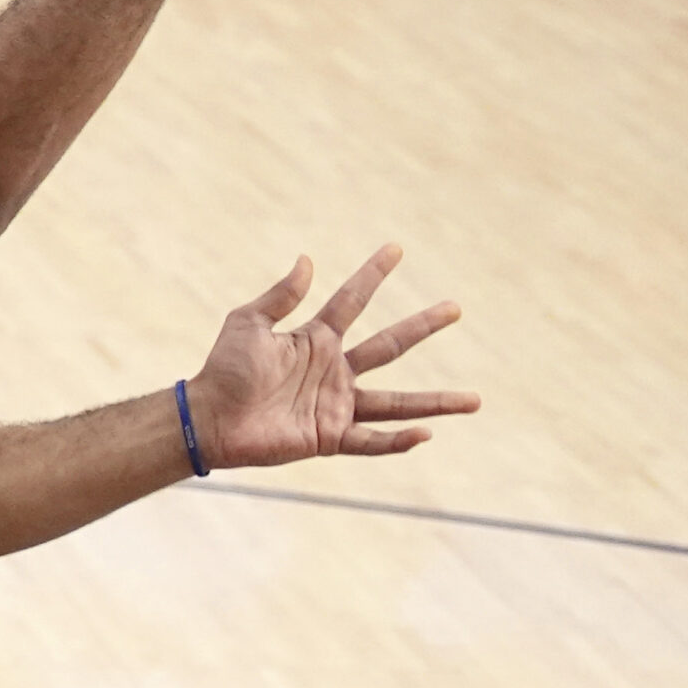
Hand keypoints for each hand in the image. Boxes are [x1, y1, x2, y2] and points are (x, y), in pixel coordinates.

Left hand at [185, 246, 477, 468]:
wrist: (210, 417)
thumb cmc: (224, 369)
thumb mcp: (248, 323)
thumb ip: (281, 296)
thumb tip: (308, 260)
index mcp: (315, 339)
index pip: (352, 301)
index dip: (373, 274)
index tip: (397, 247)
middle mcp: (334, 370)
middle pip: (389, 345)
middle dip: (423, 326)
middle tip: (456, 307)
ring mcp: (337, 404)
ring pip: (397, 403)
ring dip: (436, 403)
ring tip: (476, 400)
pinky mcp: (331, 436)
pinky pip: (372, 439)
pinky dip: (398, 440)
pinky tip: (426, 435)